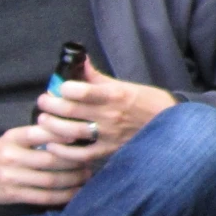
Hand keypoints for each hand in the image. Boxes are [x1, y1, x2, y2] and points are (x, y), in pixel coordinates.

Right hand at [0, 121, 93, 205]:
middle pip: (51, 159)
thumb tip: (71, 130)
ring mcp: (12, 177)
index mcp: (12, 138)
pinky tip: (76, 192)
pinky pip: (44, 197)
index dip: (64, 134)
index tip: (82, 135)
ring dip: (73, 179)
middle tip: (89, 159)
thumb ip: (36, 134)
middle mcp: (11, 157)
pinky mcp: (14, 195)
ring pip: (50, 180)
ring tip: (86, 175)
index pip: (41, 133)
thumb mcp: (11, 137)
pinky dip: (64, 195)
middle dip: (75, 161)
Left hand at [34, 58, 176, 153]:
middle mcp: (110, 115)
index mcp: (115, 95)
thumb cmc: (148, 104)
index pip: (82, 90)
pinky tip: (53, 145)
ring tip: (43, 120)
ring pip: (71, 132)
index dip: (64, 88)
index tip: (58, 87)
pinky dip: (64, 151)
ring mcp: (109, 135)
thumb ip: (98, 78)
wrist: (172, 129)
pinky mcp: (108, 151)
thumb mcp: (126, 86)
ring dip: (52, 126)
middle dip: (50, 105)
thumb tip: (80, 60)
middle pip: (70, 110)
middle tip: (43, 102)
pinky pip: (81, 155)